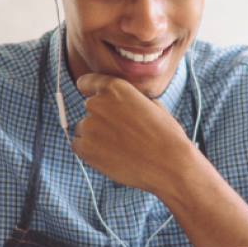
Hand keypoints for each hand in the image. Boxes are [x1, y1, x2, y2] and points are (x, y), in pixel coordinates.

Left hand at [72, 73, 196, 194]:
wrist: (169, 164)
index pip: (86, 82)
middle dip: (101, 118)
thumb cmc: (165, 135)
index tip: (92, 97)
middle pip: (89, 109)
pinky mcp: (85, 148)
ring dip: (95, 136)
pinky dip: (90, 151)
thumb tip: (122, 103)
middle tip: (121, 133)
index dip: (89, 90)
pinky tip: (111, 156)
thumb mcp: (151, 105)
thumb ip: (129, 99)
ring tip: (119, 147)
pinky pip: (78, 146)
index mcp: (115, 87)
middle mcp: (97, 103)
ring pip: (83, 129)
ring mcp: (89, 126)